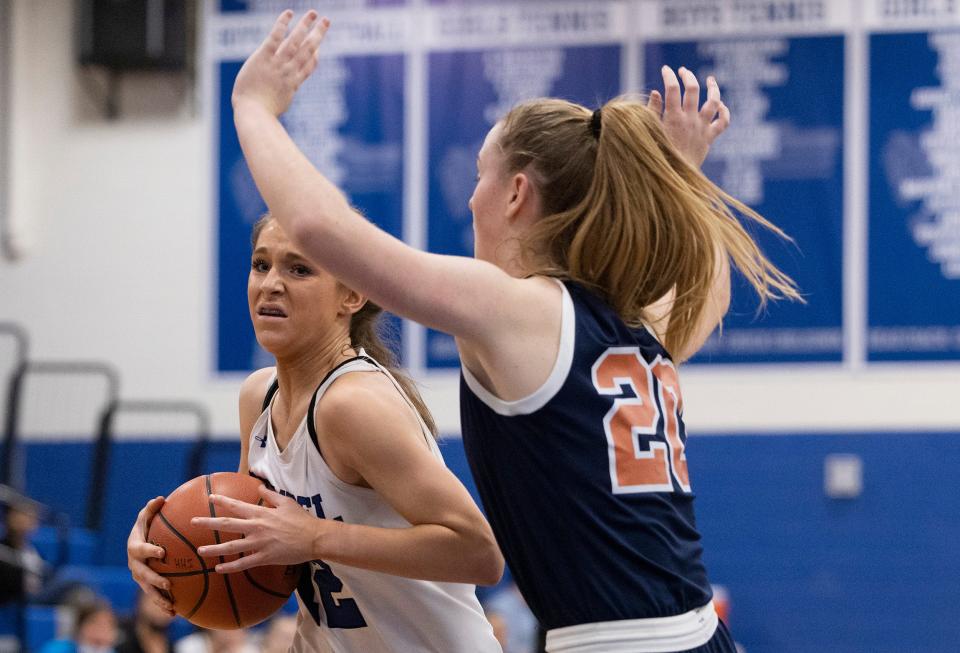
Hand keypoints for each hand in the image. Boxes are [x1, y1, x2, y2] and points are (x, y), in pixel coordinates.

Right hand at [126, 496, 174, 615]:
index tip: (162, 552)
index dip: (150, 551)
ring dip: (158, 599)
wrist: (136, 545)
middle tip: (167, 584)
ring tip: (171, 605)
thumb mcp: (145, 518)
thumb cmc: (144, 528)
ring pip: (147, 590)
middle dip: (154, 580)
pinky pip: (153, 597)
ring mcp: (139, 577)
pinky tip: (175, 614)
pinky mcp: (145, 586)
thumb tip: (160, 498)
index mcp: (134, 547)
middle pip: (143, 574)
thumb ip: (151, 510)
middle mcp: (134, 564)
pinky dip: (162, 605)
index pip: (141, 549)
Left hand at [192, 485, 330, 572]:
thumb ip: (271, 495)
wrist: (314, 538)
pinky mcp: (264, 558)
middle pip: (227, 525)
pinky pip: (243, 564)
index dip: (223, 501)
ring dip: (214, 549)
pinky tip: (219, 569)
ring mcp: (259, 544)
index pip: (237, 505)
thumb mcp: (287, 502)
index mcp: (262, 513)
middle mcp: (257, 527)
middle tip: (193, 521)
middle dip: (209, 522)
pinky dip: (230, 567)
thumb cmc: (302, 519)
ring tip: (200, 550)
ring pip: (231, 547)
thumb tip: (260, 486)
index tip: (210, 497)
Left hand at [232, 10, 330, 116]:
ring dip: (306, 25)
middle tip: (327, 21)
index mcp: (294, 84)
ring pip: (296, 41)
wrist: (254, 113)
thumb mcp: (278, 105)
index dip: (315, 55)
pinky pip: (275, 37)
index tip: (318, 47)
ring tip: (314, 13)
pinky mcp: (264, 57)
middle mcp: (290, 71)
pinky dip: (283, 24)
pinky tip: (289, 13)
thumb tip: (281, 98)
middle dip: (319, 34)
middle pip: (309, 49)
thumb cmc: (263, 113)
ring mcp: (278, 64)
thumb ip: (281, 96)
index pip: (309, 65)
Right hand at [647, 65, 729, 165]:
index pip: (672, 88)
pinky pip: (723, 122)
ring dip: (713, 88)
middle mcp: (690, 119)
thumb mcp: (651, 133)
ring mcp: (702, 128)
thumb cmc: (658, 157)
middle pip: (693, 89)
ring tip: (711, 79)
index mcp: (673, 118)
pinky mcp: (709, 138)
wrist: (674, 179)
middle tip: (682, 71)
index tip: (665, 69)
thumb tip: (656, 92)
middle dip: (687, 76)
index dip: (668, 75)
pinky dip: (724, 112)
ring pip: (714, 101)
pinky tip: (722, 105)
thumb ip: (653, 112)